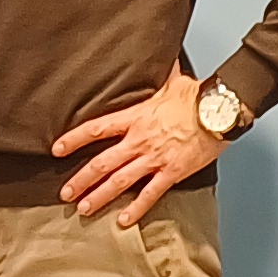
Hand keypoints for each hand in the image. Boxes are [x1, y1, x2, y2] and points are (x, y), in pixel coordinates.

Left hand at [52, 71, 219, 229]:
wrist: (220, 113)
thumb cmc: (198, 97)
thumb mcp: (173, 81)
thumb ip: (160, 74)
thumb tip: (160, 56)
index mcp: (135, 118)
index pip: (96, 129)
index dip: (74, 140)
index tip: (58, 149)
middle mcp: (139, 141)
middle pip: (102, 163)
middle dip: (81, 180)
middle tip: (66, 193)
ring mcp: (154, 159)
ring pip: (119, 182)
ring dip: (100, 196)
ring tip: (85, 208)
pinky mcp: (171, 173)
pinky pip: (150, 195)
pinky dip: (136, 209)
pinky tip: (124, 220)